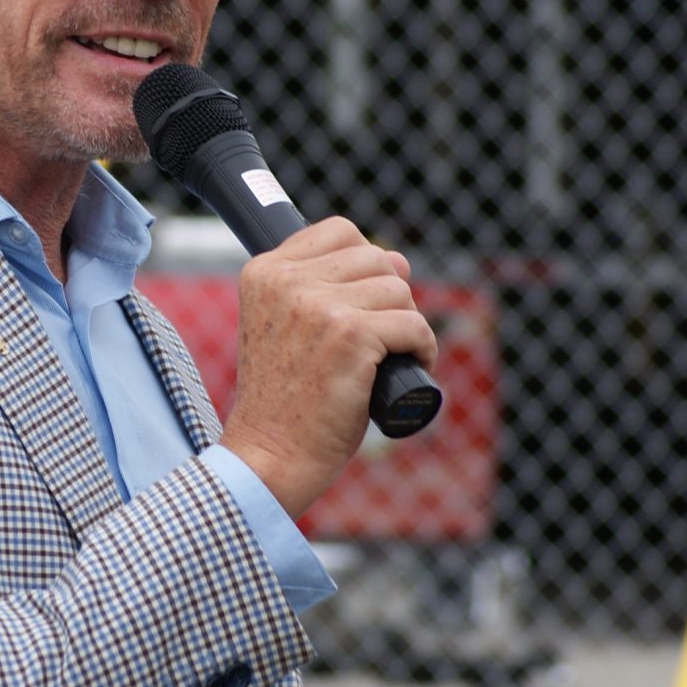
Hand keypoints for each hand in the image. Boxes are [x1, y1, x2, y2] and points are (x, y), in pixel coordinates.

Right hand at [219, 218, 435, 516]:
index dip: (363, 266)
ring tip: (388, 358)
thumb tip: (398, 259)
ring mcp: (318, 306)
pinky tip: (409, 367)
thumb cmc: (284, 400)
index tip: (359, 305)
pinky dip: (423, 349)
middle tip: (376, 341)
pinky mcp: (351, 335)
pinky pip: (414, 323)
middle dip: (387, 297)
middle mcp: (285, 281)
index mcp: (263, 272)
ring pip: (398, 290)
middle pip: (374, 257)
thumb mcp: (284, 328)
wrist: (271, 454)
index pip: (339, 231)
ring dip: (406, 324)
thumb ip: (323, 288)